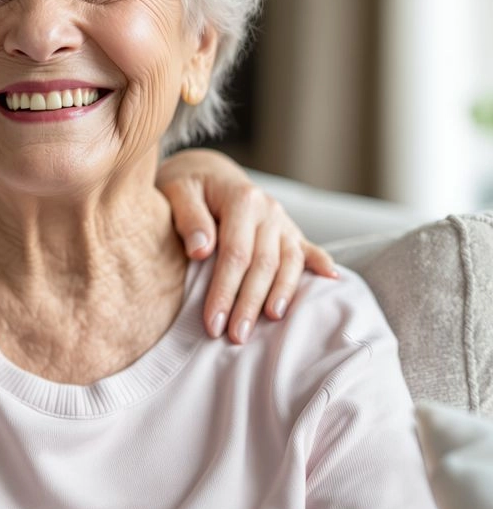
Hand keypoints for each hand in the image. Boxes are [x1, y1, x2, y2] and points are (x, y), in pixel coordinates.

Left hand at [156, 149, 336, 343]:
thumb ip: (189, 218)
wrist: (207, 172)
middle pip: (264, 264)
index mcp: (242, 199)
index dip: (225, 291)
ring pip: (288, 263)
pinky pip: (308, 249)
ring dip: (280, 295)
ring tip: (271, 323)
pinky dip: (321, 264)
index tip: (213, 323)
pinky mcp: (290, 230)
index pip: (235, 254)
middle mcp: (268, 210)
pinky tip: (332, 280)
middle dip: (249, 303)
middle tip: (236, 337)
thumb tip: (200, 251)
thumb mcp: (177, 191)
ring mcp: (282, 221)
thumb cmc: (187, 185)